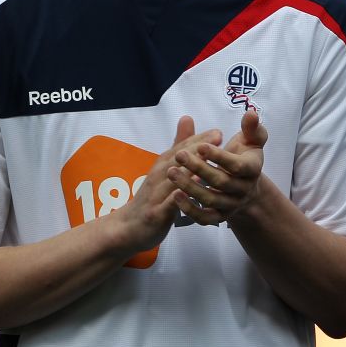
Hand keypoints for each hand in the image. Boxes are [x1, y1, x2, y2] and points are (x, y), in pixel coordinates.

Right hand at [111, 116, 219, 252]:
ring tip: (206, 159)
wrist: (127, 228)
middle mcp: (158, 177)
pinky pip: (168, 204)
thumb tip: (187, 118)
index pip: (182, 149)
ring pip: (173, 178)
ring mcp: (156, 195)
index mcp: (163, 166)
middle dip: (197, 147)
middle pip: (178, 158)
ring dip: (189, 167)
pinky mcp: (155, 213)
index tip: (218, 132)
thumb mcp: (164, 170)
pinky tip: (189, 194)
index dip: (199, 139)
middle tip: (217, 137)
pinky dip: (177, 198)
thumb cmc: (151, 198)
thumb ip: (177, 146)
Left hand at [169, 110, 267, 225]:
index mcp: (252, 169)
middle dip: (198, 168)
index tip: (201, 145)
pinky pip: (205, 218)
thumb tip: (251, 113)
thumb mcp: (252, 140)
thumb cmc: (245, 156)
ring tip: (171, 172)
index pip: (236, 165)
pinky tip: (175, 195)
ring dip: (190, 187)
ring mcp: (231, 205)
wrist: (247, 186)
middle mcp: (243, 189)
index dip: (219, 156)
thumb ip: (252, 127)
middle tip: (179, 155)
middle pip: (220, 182)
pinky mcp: (220, 216)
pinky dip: (190, 210)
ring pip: (210, 199)